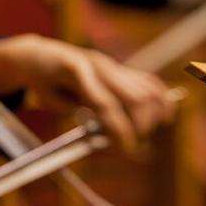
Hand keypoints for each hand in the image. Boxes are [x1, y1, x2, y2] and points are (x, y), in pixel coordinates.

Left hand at [0, 34, 174, 151]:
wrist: (41, 55)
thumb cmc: (41, 80)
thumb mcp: (47, 98)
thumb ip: (73, 111)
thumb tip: (105, 131)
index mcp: (78, 71)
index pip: (106, 104)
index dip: (119, 130)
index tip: (125, 150)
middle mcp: (100, 65)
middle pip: (135, 98)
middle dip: (140, 127)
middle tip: (132, 146)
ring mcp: (113, 64)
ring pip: (147, 89)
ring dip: (152, 116)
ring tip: (143, 135)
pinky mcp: (120, 67)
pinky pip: (149, 82)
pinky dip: (162, 100)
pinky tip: (164, 117)